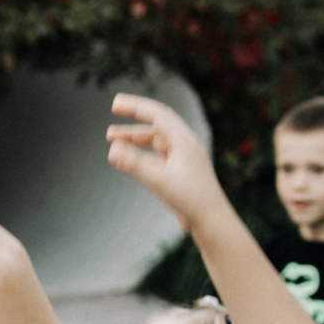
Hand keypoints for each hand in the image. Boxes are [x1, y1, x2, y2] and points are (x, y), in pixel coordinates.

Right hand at [106, 94, 229, 230]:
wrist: (211, 220)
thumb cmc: (191, 199)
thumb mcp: (159, 180)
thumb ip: (135, 165)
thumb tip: (112, 151)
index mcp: (183, 141)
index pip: (158, 115)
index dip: (136, 106)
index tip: (115, 103)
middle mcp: (184, 146)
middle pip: (157, 123)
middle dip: (134, 116)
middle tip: (115, 108)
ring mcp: (183, 158)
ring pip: (155, 140)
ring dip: (134, 137)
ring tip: (112, 139)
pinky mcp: (180, 172)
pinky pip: (157, 155)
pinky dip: (141, 152)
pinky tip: (129, 158)